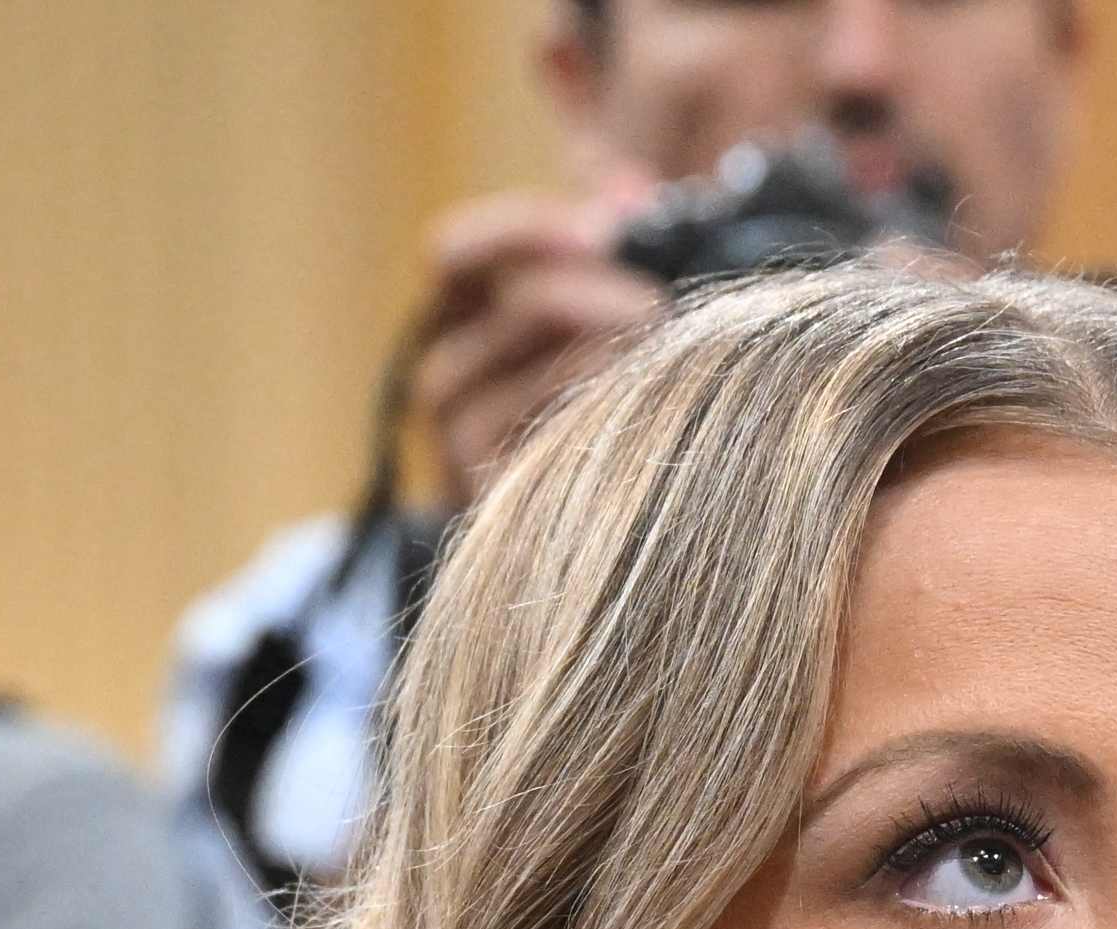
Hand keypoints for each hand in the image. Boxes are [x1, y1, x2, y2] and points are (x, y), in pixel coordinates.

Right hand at [406, 193, 669, 503]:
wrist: (582, 554)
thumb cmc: (594, 411)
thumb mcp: (591, 312)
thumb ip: (600, 241)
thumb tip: (629, 186)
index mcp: (455, 320)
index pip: (455, 251)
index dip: (527, 228)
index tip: (607, 228)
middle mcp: (441, 375)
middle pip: (520, 299)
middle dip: (609, 291)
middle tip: (664, 306)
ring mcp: (456, 439)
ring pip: (548, 366)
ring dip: (623, 350)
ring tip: (676, 356)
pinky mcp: (488, 497)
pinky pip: (558, 431)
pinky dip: (611, 409)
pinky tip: (651, 411)